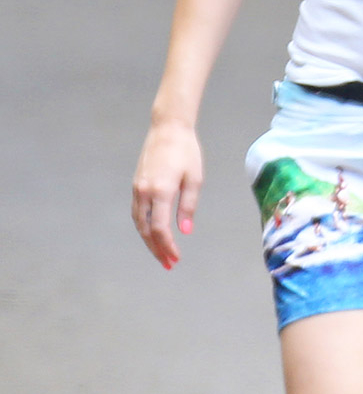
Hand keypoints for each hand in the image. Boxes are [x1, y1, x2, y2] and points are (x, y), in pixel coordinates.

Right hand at [131, 119, 203, 268]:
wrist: (168, 129)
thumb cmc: (187, 152)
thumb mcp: (195, 179)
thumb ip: (188, 207)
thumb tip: (185, 231)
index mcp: (161, 191)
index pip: (160, 228)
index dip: (167, 246)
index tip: (176, 258)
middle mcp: (144, 192)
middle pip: (146, 230)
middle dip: (157, 249)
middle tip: (168, 264)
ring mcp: (137, 188)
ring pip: (139, 222)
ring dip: (149, 240)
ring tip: (162, 254)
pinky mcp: (136, 184)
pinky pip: (137, 212)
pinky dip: (144, 227)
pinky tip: (154, 234)